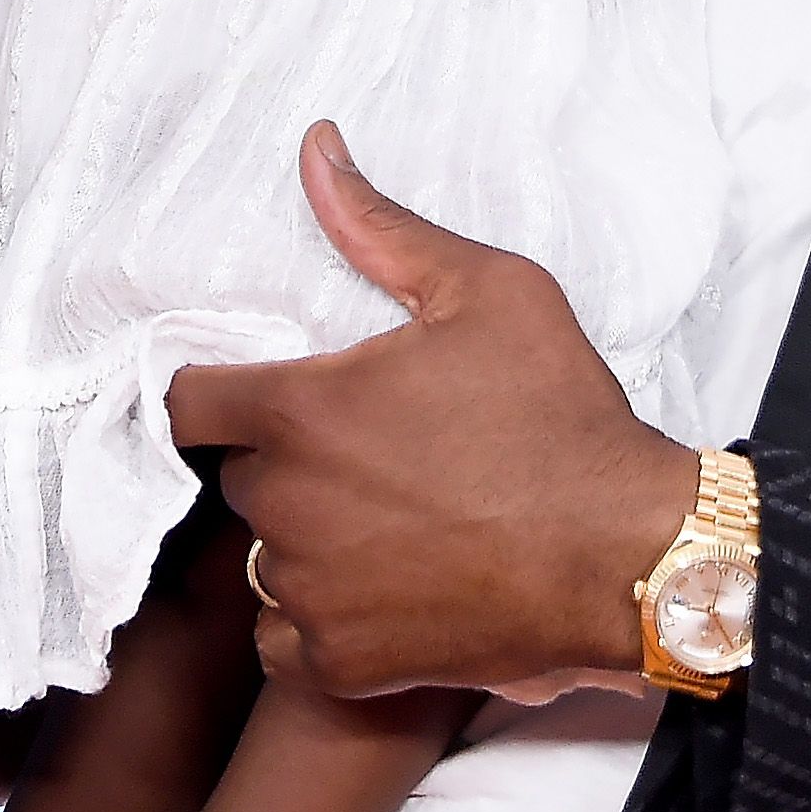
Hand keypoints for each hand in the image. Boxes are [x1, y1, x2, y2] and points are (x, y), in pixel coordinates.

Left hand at [168, 125, 698, 698]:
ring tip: (385, 521)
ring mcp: (310, 591)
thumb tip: (316, 150)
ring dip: (304, 539)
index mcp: (302, 413)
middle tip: (363, 452)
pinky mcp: (342, 661)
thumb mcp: (486, 292)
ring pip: (265, 556)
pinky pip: (286, 638)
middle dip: (283, 460)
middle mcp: (287, 505)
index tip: (248, 393)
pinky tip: (377, 591)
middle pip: (239, 476)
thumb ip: (382, 227)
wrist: (626, 555)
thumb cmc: (560, 417)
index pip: (184, 402)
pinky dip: (317, 619)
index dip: (209, 392)